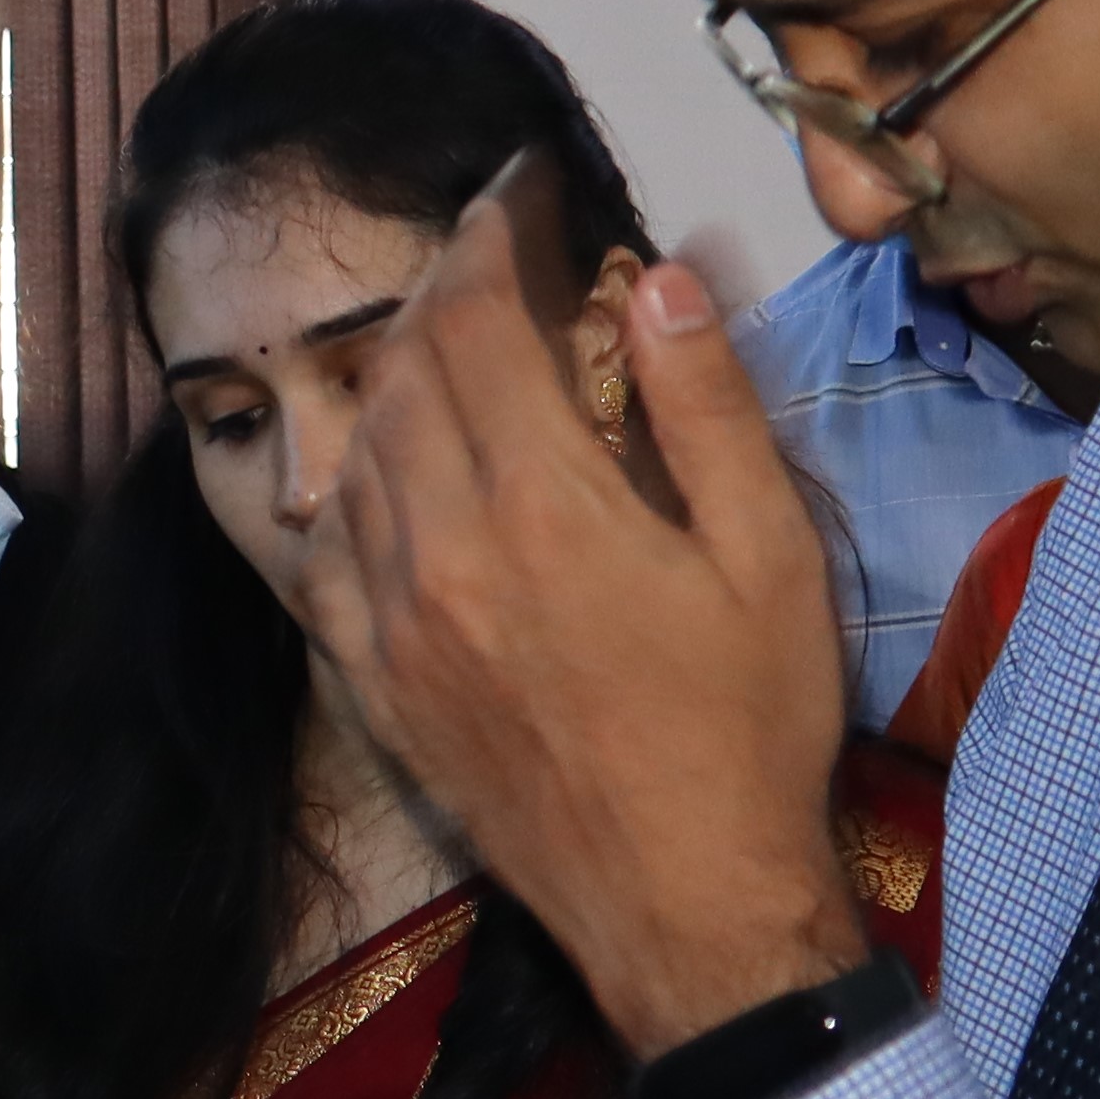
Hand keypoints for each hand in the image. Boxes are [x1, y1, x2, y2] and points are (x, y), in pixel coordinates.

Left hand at [289, 192, 859, 1052]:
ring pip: (360, 453)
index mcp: (540, 503)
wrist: (685, 909)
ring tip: (458, 352)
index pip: (478, 316)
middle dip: (446, 289)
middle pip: (407, 369)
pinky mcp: (374, 688)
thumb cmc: (749, 730)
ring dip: (401, 380)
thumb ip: (706, 406)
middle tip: (497, 255)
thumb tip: (661, 275)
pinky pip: (329, 556)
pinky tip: (396, 476)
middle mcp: (440, 548)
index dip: (493, 231)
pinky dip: (359, 489)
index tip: (519, 189)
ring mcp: (392, 624)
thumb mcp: (770, 555)